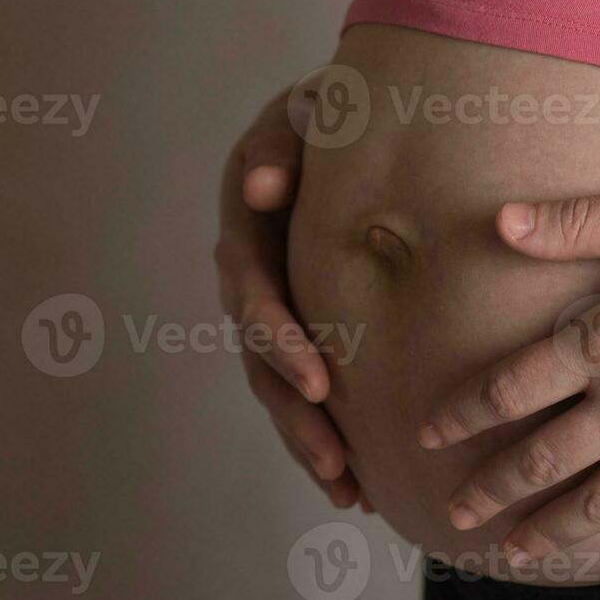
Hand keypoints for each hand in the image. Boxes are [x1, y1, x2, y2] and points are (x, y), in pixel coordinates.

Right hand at [215, 88, 365, 509]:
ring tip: (344, 487)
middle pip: (260, 357)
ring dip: (306, 440)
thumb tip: (257, 186)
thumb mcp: (307, 109)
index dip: (280, 340)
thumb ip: (287, 140)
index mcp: (244, 224)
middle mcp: (248, 276)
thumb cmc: (331, 114)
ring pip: (276, 388)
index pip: (253, 290)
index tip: (320, 381)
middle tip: (334, 455)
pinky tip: (355, 491)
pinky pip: (300, 393)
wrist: (340, 122)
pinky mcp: (295, 331)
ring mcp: (269, 308)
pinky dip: (323, 439)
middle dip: (296, 411)